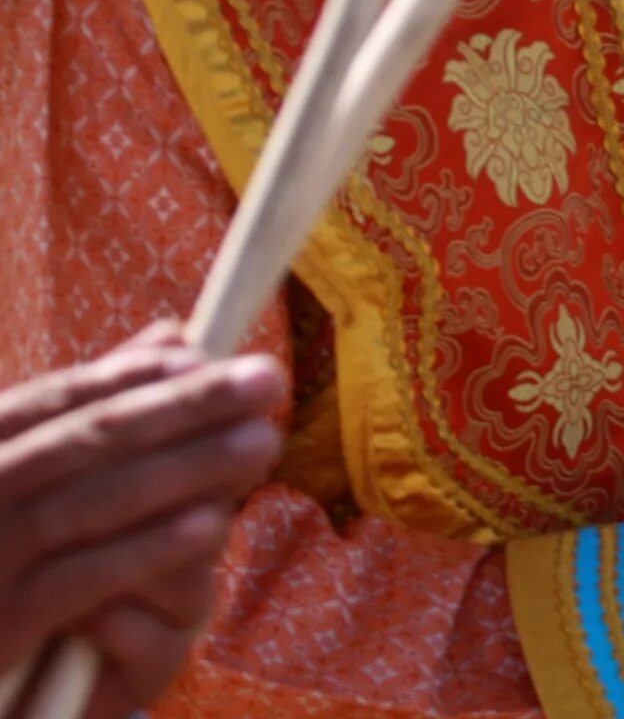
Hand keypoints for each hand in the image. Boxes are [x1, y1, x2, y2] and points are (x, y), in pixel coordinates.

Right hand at [0, 325, 284, 684]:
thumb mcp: (30, 459)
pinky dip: (148, 550)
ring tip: (265, 442)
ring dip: (189, 469)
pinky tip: (211, 526)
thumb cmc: (1, 534)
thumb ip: (96, 399)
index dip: (137, 374)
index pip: (62, 397)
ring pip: (97, 503)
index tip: (207, 356)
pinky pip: (85, 579)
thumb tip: (175, 330)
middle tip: (268, 379)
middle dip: (188, 406)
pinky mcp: (5, 620)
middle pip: (93, 439)